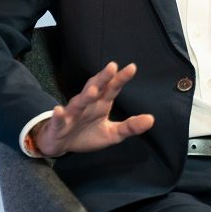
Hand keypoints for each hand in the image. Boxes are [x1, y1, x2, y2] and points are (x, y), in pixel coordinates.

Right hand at [31, 61, 154, 156]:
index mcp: (101, 104)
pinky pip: (59, 119)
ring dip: (85, 95)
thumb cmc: (87, 134)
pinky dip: (59, 115)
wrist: (61, 143)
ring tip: (93, 90)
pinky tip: (59, 110)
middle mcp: (87, 104)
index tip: (132, 68)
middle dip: (103, 78)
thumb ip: (130, 126)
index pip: (112, 88)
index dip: (120, 79)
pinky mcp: (60, 124)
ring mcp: (73, 113)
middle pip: (95, 88)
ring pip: (78, 102)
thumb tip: (151, 119)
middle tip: (112, 67)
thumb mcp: (112, 133)